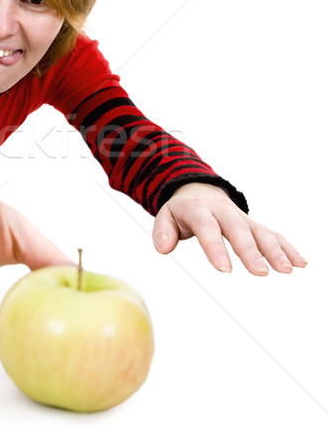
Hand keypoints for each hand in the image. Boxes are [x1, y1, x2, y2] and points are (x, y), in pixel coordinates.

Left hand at [152, 182, 306, 274]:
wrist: (198, 189)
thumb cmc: (182, 209)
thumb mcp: (166, 215)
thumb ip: (162, 231)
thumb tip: (162, 248)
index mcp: (199, 209)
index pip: (207, 228)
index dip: (216, 247)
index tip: (224, 269)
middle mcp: (223, 211)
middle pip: (238, 229)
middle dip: (250, 250)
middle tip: (260, 272)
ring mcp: (240, 216)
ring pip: (259, 231)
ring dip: (274, 250)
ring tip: (286, 269)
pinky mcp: (252, 223)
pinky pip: (272, 233)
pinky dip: (287, 247)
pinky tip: (300, 263)